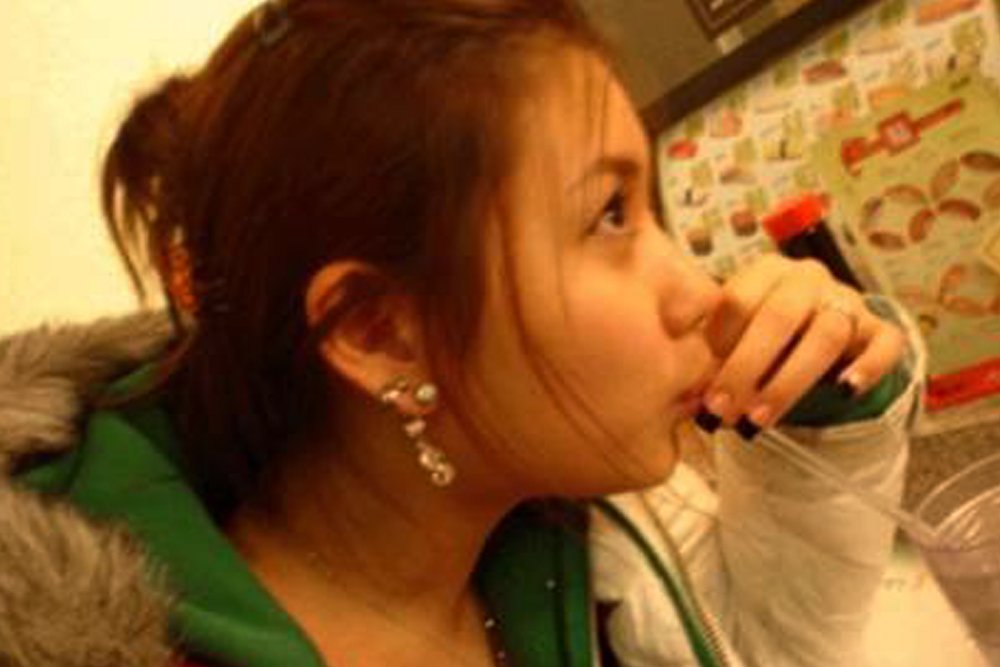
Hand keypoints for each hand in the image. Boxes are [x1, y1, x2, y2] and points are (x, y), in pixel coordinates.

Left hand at [697, 255, 905, 438]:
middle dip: (747, 369)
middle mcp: (808, 278)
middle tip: (722, 410)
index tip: (701, 382)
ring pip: (827, 334)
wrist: (811, 337)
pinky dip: (867, 367)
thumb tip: (684, 390)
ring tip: (759, 419)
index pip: (739, 298)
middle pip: (780, 316)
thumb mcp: (731, 336)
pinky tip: (845, 391)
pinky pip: (884, 343)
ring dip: (790, 381)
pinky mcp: (879, 328)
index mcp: (766, 271)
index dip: (718, 344)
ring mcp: (848, 300)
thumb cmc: (760, 337)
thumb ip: (710, 351)